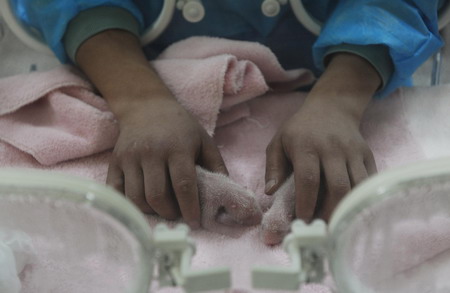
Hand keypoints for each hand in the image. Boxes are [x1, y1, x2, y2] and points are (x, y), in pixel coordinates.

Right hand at [75, 30, 226, 227]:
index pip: (183, 185)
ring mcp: (130, 157)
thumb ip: (216, 166)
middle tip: (176, 214)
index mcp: (177, 148)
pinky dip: (129, 204)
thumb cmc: (180, 127)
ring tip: (161, 209)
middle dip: (169, 213)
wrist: (146, 106)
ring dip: (150, 211)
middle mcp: (151, 153)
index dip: (189, 208)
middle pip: (157, 196)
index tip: (194, 222)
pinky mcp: (115, 161)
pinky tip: (142, 204)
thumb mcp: (204, 140)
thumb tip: (227, 193)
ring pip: (136, 198)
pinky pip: (117, 192)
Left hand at [265, 53, 380, 220]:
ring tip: (333, 221)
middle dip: (329, 212)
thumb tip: (270, 193)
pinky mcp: (367, 155)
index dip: (306, 203)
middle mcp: (332, 148)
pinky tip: (349, 208)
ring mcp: (353, 152)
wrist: (332, 107)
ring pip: (356, 187)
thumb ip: (273, 167)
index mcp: (306, 146)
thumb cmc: (300, 129)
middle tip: (320, 227)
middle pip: (337, 187)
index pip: (308, 180)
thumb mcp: (278, 142)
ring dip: (346, 208)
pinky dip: (360, 198)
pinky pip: (368, 181)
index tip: (302, 220)